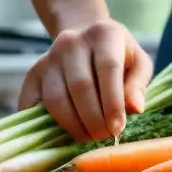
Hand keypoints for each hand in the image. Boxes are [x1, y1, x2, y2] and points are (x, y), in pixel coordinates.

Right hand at [18, 19, 153, 142]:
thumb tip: (135, 108)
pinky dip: (45, 124)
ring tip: (88, 138)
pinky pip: (33, 103)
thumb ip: (138, 84)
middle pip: (80, 86)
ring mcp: (48, 57)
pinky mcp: (33, 73)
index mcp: (103, 34)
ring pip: (55, 98)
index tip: (117, 128)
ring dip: (72, 125)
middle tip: (103, 137)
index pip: (107, 68)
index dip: (112, 103)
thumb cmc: (119, 56)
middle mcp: (71, 41)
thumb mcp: (138, 63)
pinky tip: (63, 134)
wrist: (86, 40)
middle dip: (93, 119)